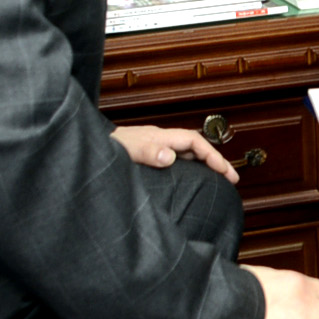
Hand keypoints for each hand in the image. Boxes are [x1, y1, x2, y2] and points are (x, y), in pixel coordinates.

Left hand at [113, 124, 237, 183]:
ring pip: (185, 154)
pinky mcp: (146, 158)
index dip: (212, 155)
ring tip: (217, 180)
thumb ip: (147, 153)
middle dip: (215, 161)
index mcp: (158, 138)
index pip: (193, 142)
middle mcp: (158, 141)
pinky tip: (189, 180)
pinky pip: (174, 162)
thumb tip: (171, 157)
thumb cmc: (103, 149)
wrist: (85, 148)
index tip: (225, 172)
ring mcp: (152, 149)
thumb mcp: (125, 151)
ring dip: (203, 165)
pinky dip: (188, 169)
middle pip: (194, 148)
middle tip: (232, 179)